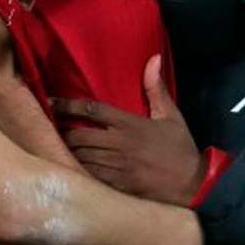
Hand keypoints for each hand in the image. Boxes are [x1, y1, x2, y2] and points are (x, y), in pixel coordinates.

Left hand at [54, 56, 202, 205]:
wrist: (194, 185)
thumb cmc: (180, 149)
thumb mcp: (171, 116)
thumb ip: (156, 89)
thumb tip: (153, 58)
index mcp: (129, 124)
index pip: (92, 110)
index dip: (68, 106)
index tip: (51, 102)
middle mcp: (119, 144)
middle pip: (79, 136)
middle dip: (62, 132)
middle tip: (50, 129)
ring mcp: (117, 167)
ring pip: (81, 158)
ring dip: (67, 152)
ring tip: (54, 147)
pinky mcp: (118, 186)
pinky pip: (91, 178)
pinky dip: (78, 172)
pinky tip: (70, 169)